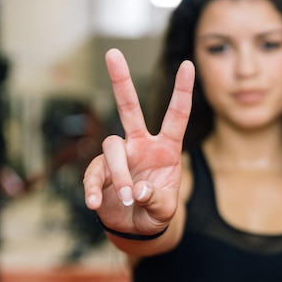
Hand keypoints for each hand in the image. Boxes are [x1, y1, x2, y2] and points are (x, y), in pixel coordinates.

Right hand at [83, 48, 194, 234]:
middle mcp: (141, 145)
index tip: (188, 64)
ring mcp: (119, 156)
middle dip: (121, 81)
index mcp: (166, 148)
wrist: (135, 228)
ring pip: (113, 147)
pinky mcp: (99, 172)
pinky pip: (93, 174)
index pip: (176, 115)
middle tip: (112, 52)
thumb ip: (156, 199)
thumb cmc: (155, 211)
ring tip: (128, 198)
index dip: (182, 90)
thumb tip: (139, 190)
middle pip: (129, 108)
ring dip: (120, 173)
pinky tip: (95, 203)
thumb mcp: (165, 209)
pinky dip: (93, 188)